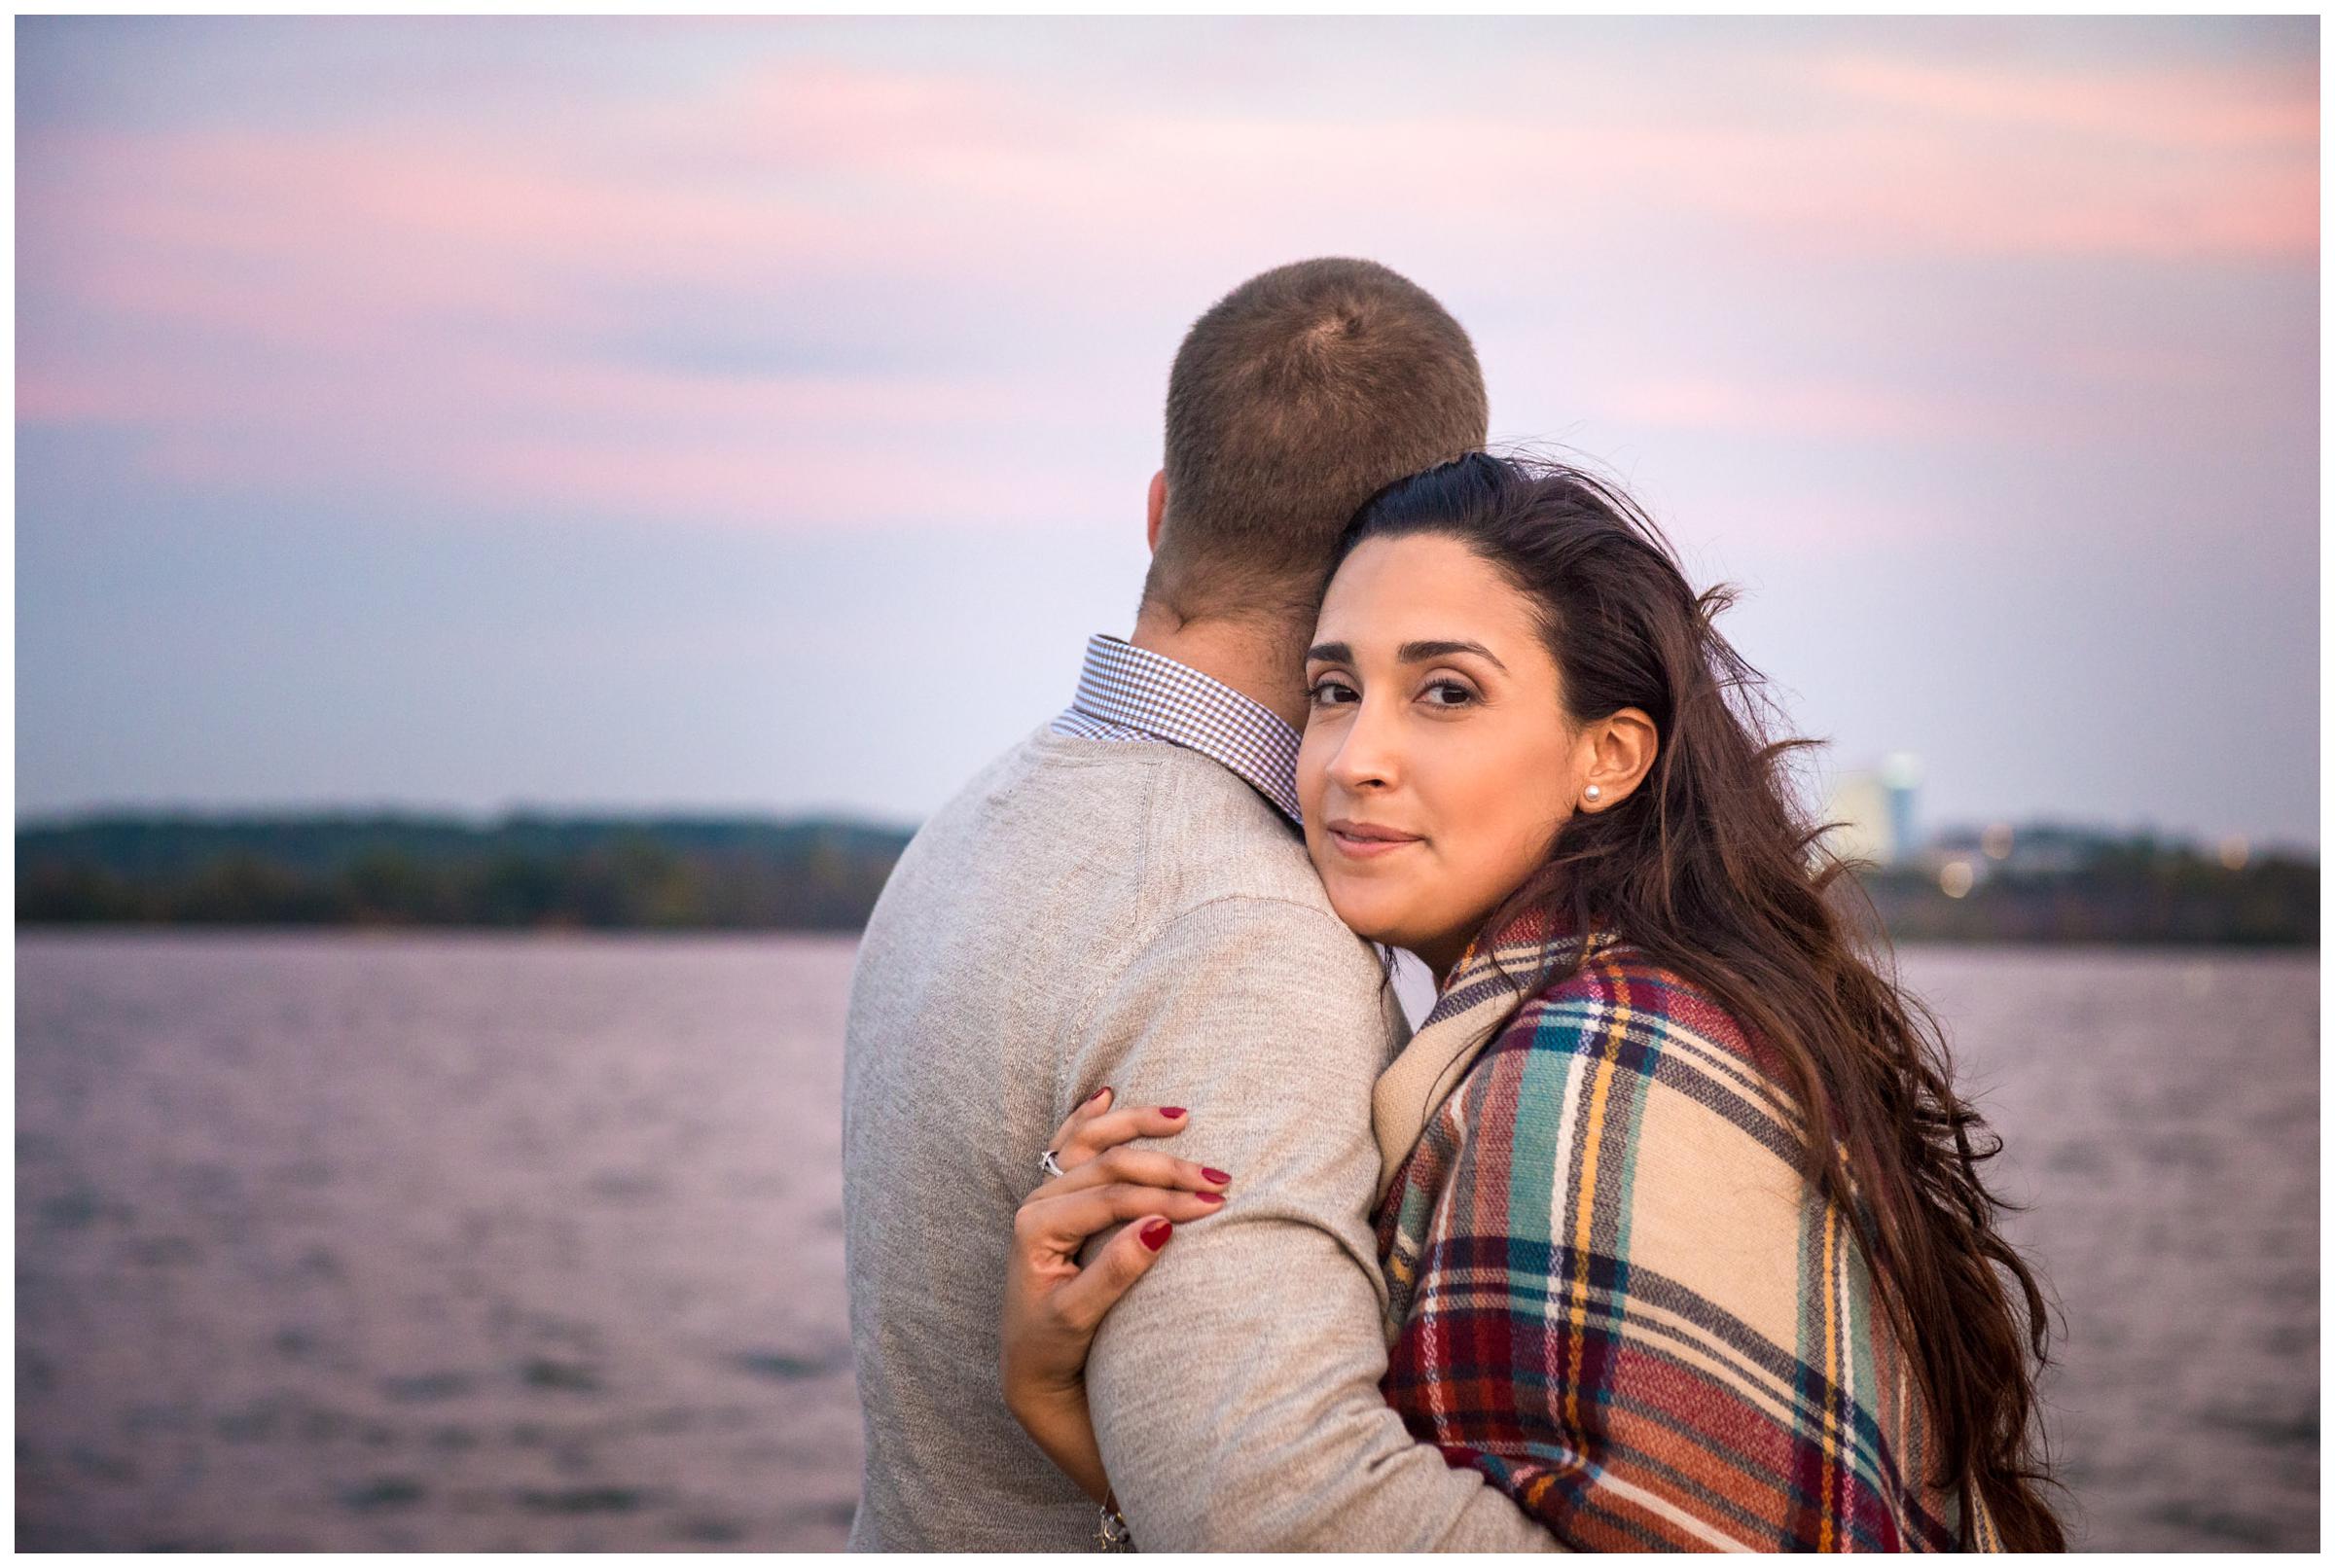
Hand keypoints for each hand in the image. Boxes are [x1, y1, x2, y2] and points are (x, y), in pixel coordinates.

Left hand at [1000, 1087, 1229, 1500]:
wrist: (1031, 1366)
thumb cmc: (1051, 1346)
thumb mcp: (1079, 1317)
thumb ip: (1116, 1271)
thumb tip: (1161, 1226)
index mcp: (1037, 1225)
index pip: (1112, 1197)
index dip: (1165, 1195)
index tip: (1213, 1202)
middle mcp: (1038, 1201)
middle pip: (1109, 1164)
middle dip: (1168, 1167)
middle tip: (1220, 1177)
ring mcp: (1045, 1196)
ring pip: (1092, 1143)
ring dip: (1136, 1125)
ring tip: (1181, 1116)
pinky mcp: (1056, 1201)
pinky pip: (1071, 1146)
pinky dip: (1089, 1118)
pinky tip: (1104, 1095)